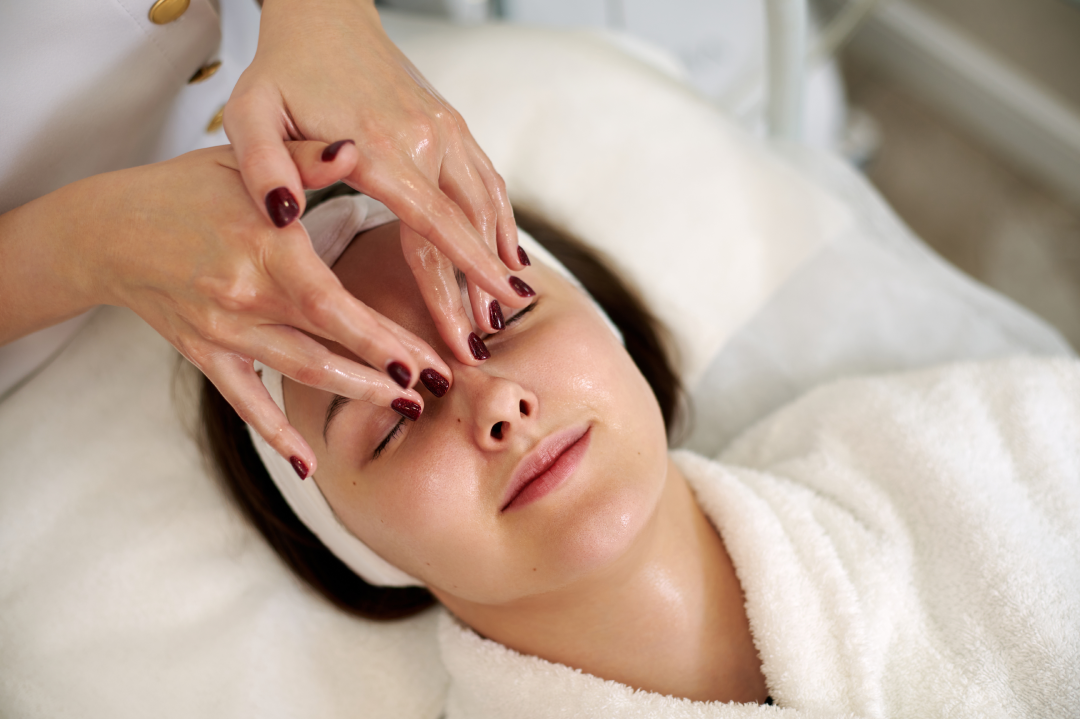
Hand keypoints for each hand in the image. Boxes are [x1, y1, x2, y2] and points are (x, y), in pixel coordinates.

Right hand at [0, 143, 451, 474]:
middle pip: (326, 345)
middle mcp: (243, 297)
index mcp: (262, 249)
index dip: (378, 337)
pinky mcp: (205, 355)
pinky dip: (274, 434)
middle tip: (438, 388)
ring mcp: (223, 332)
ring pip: (297, 373)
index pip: (332, 304)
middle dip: (384, 370)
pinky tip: (307, 465)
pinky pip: (243, 402)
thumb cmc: (185, 190)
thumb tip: (359, 145)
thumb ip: (306, 157)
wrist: (107, 231)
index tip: (426, 359)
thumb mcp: (244, 160)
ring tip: (406, 406)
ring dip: (352, 394)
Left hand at [223, 0, 533, 366]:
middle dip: (478, 290)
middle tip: (486, 342)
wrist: (325, 15)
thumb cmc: (283, 71)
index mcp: (379, 146)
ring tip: (507, 306)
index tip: (468, 332)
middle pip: (464, 228)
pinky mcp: (453, 123)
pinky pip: (488, 180)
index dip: (451, 287)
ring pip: (487, 205)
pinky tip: (509, 252)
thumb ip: (260, 167)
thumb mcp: (249, 114)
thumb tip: (284, 216)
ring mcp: (446, 129)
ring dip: (499, 257)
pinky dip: (503, 220)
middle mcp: (427, 138)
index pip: (428, 231)